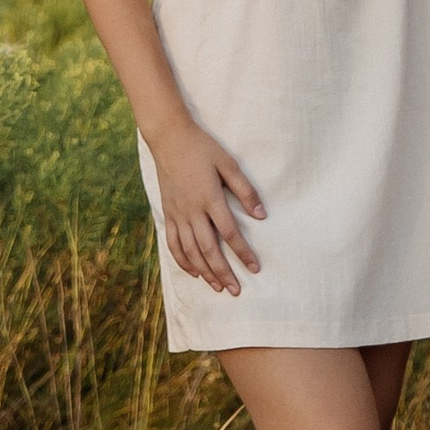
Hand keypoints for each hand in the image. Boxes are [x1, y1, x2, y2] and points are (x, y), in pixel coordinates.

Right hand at [151, 124, 264, 293]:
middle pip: (209, 249)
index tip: (254, 268)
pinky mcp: (168, 213)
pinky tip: (194, 272)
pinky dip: (183, 260)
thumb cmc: (203, 148)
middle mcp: (192, 210)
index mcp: (210, 198)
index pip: (230, 233)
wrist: (169, 138)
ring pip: (191, 251)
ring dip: (205, 271)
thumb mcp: (228, 163)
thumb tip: (262, 215)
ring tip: (218, 287)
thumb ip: (245, 190)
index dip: (243, 253)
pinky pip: (174, 243)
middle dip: (224, 272)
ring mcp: (178, 214)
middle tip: (236, 290)